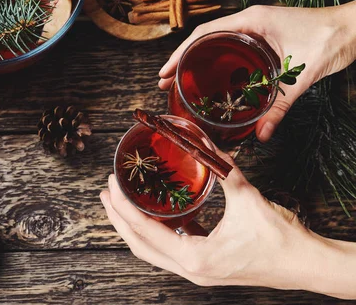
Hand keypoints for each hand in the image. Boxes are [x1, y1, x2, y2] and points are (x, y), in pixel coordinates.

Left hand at [100, 151, 355, 298]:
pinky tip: (154, 214)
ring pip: (152, 252)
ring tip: (120, 203)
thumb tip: (202, 140)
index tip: (110, 187)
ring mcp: (197, 272)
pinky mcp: (205, 267)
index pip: (145, 232)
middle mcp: (191, 269)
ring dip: (134, 227)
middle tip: (105, 193)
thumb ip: (222, 168)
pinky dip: (156, 233)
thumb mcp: (247, 197)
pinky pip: (169, 251)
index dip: (123, 208)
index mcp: (196, 256)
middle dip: (118, 219)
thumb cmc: (281, 238)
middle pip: (140, 246)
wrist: (306, 264)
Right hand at [158, 3, 355, 141]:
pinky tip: (212, 79)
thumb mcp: (300, 75)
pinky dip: (216, 62)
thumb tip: (261, 134)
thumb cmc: (329, 38)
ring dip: (197, 60)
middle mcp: (249, 21)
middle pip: (204, 39)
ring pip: (216, 43)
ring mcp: (255, 27)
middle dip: (182, 59)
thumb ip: (279, 106)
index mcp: (251, 21)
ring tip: (181, 81)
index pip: (204, 34)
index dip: (180, 53)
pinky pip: (231, 48)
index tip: (164, 70)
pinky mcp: (263, 36)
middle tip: (164, 80)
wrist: (353, 28)